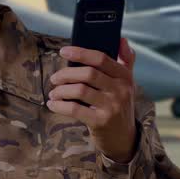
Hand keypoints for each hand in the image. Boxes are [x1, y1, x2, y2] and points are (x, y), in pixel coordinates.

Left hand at [47, 38, 138, 161]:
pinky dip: (60, 105)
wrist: (124, 139)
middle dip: (66, 74)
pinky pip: (75, 109)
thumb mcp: (127, 83)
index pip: (101, 58)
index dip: (80, 53)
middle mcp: (120, 90)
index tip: (63, 51)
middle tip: (54, 79)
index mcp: (125, 77)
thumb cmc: (120, 106)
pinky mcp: (101, 122)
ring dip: (61, 90)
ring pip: (79, 90)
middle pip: (88, 73)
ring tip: (53, 93)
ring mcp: (111, 107)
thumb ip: (126, 61)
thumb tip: (121, 39)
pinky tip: (52, 104)